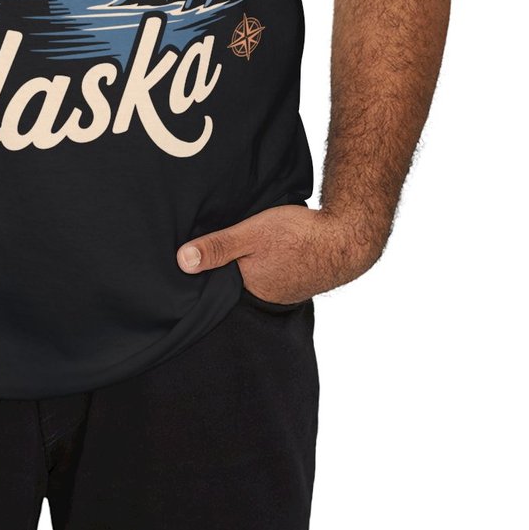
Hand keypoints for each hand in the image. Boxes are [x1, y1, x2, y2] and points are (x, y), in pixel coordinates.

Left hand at [176, 205, 386, 301]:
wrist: (346, 238)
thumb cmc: (298, 235)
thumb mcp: (251, 234)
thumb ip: (218, 247)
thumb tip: (182, 262)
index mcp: (249, 289)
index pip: (216, 286)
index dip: (203, 273)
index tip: (187, 263)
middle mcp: (265, 296)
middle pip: (234, 282)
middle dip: (223, 270)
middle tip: (208, 252)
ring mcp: (283, 289)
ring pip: (253, 277)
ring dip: (246, 265)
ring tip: (235, 249)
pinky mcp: (296, 278)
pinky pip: (271, 273)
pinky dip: (264, 263)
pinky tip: (265, 250)